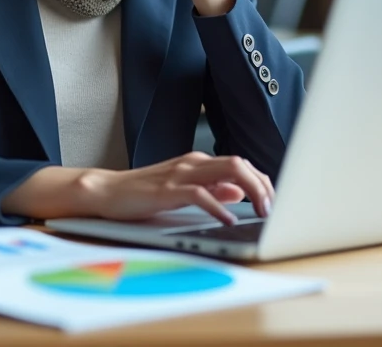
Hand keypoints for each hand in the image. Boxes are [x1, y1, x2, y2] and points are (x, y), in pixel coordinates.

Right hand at [80, 152, 274, 224]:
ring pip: (227, 170)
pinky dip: (219, 207)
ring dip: (251, 191)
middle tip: (273, 209)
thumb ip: (212, 189)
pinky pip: (200, 194)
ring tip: (261, 212)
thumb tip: (239, 192)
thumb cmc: (143, 193)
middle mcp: (193, 163)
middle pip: (240, 164)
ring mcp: (180, 174)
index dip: (262, 182)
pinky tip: (228, 220)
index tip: (274, 201)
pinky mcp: (167, 190)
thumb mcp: (183, 189)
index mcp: (199, 163)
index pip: (241, 165)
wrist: (107, 191)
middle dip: (263, 185)